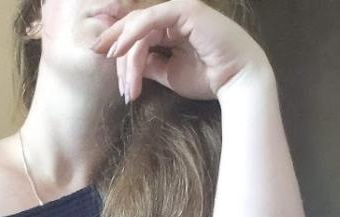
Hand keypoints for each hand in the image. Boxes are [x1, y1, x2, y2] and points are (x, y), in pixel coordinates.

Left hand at [90, 0, 270, 101]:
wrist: (236, 83)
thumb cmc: (208, 79)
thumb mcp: (168, 73)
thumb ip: (148, 65)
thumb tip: (128, 65)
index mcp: (171, 29)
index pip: (137, 36)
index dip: (119, 51)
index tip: (108, 71)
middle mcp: (174, 16)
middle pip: (133, 29)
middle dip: (115, 50)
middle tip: (103, 67)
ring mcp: (180, 11)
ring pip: (139, 28)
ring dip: (127, 57)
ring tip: (125, 83)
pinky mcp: (185, 10)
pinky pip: (150, 19)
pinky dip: (132, 35)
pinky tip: (119, 51)